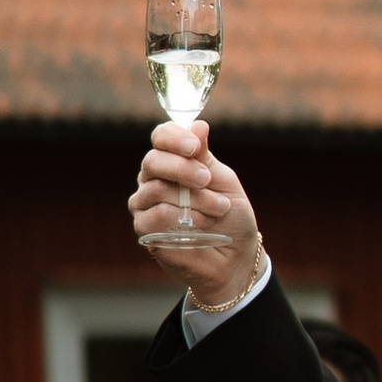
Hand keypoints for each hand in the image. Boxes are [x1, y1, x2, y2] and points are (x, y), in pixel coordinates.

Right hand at [129, 121, 267, 311]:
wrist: (235, 256)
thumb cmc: (230, 217)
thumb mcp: (224, 181)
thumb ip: (205, 156)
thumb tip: (198, 124)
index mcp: (172, 162)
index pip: (161, 138)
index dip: (174, 137)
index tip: (194, 146)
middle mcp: (152, 180)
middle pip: (153, 161)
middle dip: (183, 167)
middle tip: (206, 179)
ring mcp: (145, 205)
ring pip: (156, 189)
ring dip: (193, 199)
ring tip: (218, 209)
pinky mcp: (145, 230)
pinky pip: (154, 216)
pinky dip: (182, 219)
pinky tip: (201, 225)